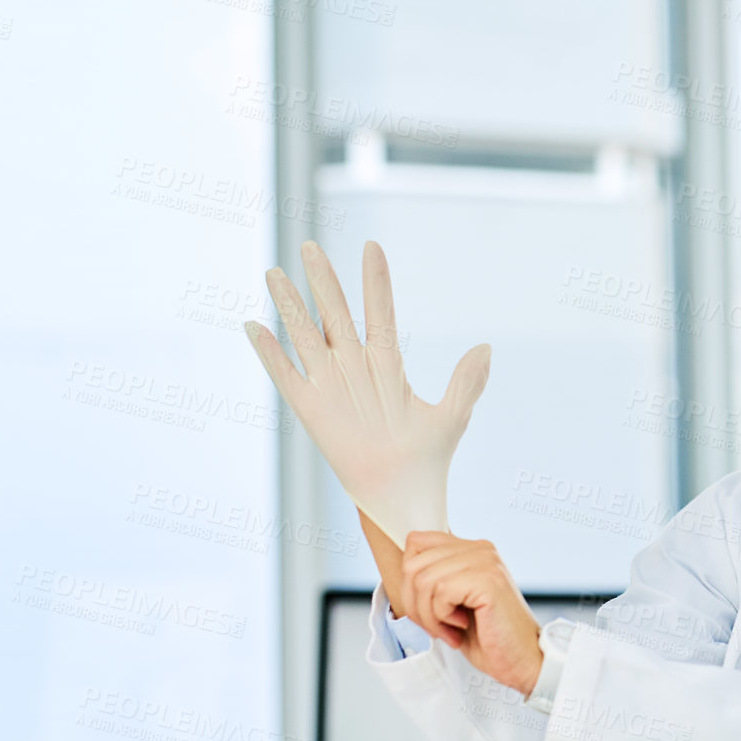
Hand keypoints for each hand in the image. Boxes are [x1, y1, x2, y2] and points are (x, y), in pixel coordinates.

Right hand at [245, 240, 489, 542]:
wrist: (404, 495)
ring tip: (275, 272)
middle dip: (322, 281)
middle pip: (334, 314)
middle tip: (311, 245)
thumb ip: (467, 381)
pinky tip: (254, 326)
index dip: (375, 281)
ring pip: (305, 337)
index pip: (379, 312)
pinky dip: (269, 354)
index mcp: (388, 363)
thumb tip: (486, 347)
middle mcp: (355, 367)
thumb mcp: (453, 416)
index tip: (372, 246)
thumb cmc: (430, 458)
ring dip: (290, 306)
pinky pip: (286, 377)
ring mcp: (331, 386)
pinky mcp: (311, 409)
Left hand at [400, 531, 543, 695]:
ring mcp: (485, 561)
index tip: (427, 607)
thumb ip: (433, 578)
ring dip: (429, 614)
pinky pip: (441, 592)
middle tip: (437, 626)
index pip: (416, 543)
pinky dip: (442, 617)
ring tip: (450, 629)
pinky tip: (460, 626)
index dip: (410, 580)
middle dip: (415, 603)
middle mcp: (479, 548)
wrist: (521, 660)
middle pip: (413, 564)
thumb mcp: (452, 601)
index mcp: (471, 549)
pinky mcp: (488, 579)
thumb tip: (403, 568)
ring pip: (424, 580)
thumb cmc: (487, 636)